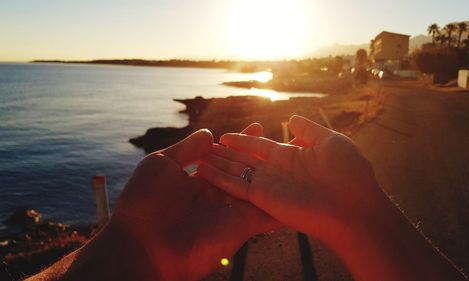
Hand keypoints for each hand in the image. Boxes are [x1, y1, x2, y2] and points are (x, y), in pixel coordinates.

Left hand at [28, 124, 278, 280]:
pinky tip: (300, 194)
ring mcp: (230, 211)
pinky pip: (266, 214)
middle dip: (263, 156)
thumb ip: (188, 149)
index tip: (257, 126)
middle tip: (283, 140)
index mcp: (198, 179)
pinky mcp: (241, 227)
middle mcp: (216, 195)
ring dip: (277, 176)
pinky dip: (281, 206)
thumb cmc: (144, 204)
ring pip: (259, 190)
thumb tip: (209, 134)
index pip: (225, 157)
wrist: (143, 248)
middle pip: (245, 171)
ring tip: (298, 159)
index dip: (240, 143)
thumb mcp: (161, 165)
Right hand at [197, 115, 379, 242]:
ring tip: (196, 159)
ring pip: (236, 172)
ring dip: (217, 165)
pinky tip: (202, 171)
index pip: (259, 146)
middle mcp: (276, 171)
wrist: (354, 207)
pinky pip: (236, 187)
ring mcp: (269, 186)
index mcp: (291, 156)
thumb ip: (308, 130)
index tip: (224, 136)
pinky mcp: (263, 198)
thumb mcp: (329, 141)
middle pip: (243, 160)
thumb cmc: (349, 173)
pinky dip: (218, 179)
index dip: (242, 141)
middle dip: (224, 154)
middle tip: (203, 148)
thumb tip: (291, 118)